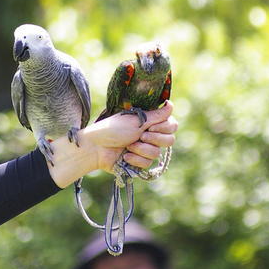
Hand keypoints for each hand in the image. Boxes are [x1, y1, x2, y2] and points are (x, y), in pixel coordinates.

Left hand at [46, 101, 177, 186]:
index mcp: (149, 122)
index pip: (172, 125)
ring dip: (141, 149)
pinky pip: (147, 164)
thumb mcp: (137, 120)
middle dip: (154, 139)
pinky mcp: (139, 163)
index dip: (164, 128)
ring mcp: (145, 150)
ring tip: (128, 146)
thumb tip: (171, 104)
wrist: (97, 148)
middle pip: (170, 140)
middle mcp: (150, 136)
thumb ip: (157, 115)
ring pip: (157, 153)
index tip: (151, 126)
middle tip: (140, 135)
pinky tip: (125, 156)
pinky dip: (136, 159)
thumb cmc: (113, 129)